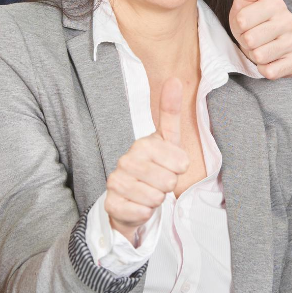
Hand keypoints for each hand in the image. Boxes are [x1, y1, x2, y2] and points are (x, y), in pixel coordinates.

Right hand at [104, 77, 188, 241]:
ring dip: (157, 200)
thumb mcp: (168, 142)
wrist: (133, 198)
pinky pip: (140, 212)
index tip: (171, 166)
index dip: (180, 169)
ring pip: (154, 198)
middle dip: (168, 186)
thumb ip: (170, 112)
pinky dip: (144, 213)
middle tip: (159, 182)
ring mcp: (115, 182)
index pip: (179, 161)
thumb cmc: (154, 167)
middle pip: (167, 181)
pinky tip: (139, 205)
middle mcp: (125, 160)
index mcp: (142, 145)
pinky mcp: (110, 203)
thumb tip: (174, 79)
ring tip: (149, 193)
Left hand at [229, 0, 291, 79]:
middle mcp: (290, 21)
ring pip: (261, 56)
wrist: (264, 45)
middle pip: (251, 40)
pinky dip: (264, 69)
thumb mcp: (244, 3)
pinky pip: (272, 71)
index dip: (238, 26)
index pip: (242, 20)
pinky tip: (269, 61)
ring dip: (255, 56)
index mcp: (276, 4)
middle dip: (246, 42)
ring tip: (260, 48)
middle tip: (252, 38)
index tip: (245, 24)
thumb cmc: (250, 22)